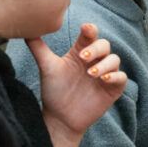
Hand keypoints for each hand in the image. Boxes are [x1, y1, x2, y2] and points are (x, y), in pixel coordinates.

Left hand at [28, 23, 126, 146]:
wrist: (60, 118)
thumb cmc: (54, 91)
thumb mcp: (47, 67)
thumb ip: (38, 48)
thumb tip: (25, 30)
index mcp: (81, 51)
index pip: (89, 35)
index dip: (90, 30)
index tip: (85, 28)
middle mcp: (95, 60)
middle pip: (104, 45)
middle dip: (96, 49)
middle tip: (82, 57)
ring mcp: (105, 73)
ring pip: (114, 59)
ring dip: (105, 64)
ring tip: (91, 73)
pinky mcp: (113, 88)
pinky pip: (121, 78)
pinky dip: (114, 76)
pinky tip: (103, 79)